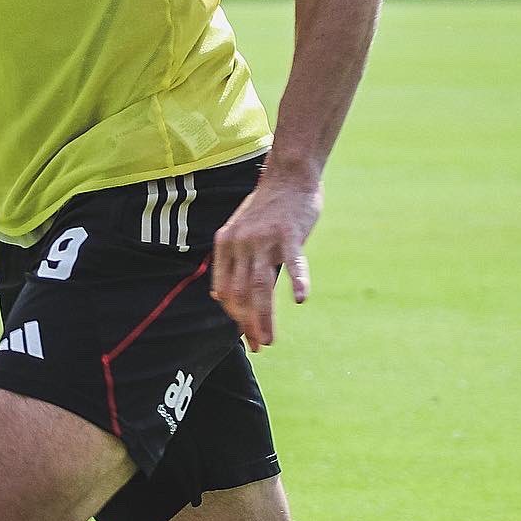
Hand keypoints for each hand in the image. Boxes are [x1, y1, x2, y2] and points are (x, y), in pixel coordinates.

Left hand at [210, 169, 321, 349]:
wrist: (288, 174)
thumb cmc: (268, 208)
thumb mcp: (239, 233)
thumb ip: (230, 264)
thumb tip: (220, 298)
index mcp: (225, 244)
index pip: (226, 290)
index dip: (235, 316)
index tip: (247, 334)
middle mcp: (240, 243)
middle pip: (241, 293)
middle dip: (248, 324)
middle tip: (258, 346)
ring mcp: (264, 238)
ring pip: (261, 285)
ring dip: (263, 316)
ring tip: (268, 340)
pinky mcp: (288, 233)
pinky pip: (293, 261)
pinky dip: (297, 280)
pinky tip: (300, 298)